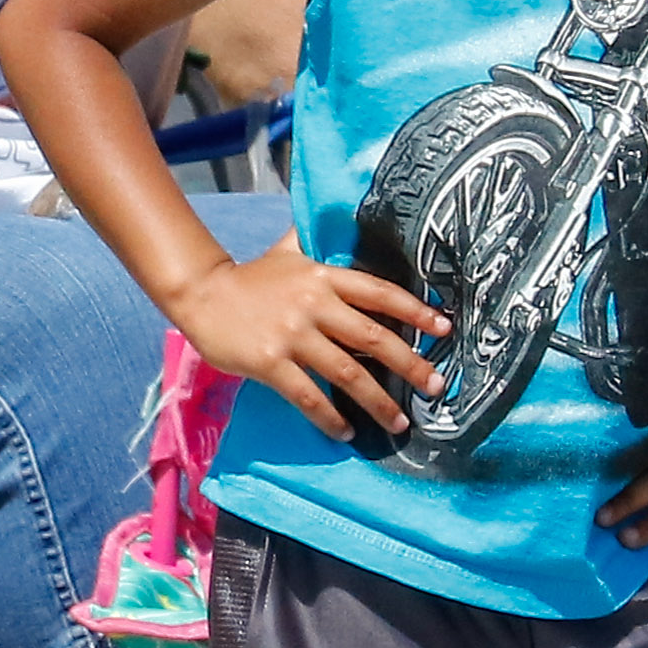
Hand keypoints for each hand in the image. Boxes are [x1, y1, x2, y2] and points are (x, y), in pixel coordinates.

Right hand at [160, 244, 441, 440]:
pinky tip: (346, 432)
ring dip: (378, 402)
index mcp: (323, 276)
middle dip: (411, 364)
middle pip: (373, 337)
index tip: (445, 327)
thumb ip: (316, 242)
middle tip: (438, 386)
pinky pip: (309, 396)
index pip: (379, 292)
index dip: (415, 310)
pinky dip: (330, 418)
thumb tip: (344, 215)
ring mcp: (292, 335)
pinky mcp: (270, 363)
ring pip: (347, 373)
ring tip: (400, 423)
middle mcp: (314, 303)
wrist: (201, 295)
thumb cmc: (251, 278)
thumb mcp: (287, 252)